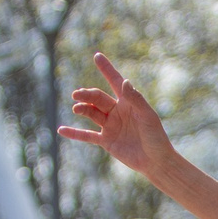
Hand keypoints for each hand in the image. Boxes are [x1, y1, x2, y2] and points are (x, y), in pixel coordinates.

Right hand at [59, 52, 175, 174]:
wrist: (156, 162)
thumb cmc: (156, 137)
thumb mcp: (147, 116)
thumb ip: (136, 99)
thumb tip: (124, 81)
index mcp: (128, 102)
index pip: (115, 81)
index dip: (107, 69)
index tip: (97, 56)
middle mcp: (117, 111)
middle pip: (97, 98)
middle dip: (87, 95)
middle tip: (77, 95)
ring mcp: (110, 126)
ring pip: (91, 113)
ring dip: (82, 109)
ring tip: (76, 107)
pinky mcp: (106, 141)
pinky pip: (87, 136)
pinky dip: (74, 133)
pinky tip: (61, 130)